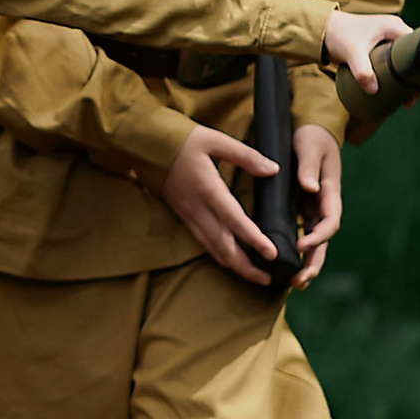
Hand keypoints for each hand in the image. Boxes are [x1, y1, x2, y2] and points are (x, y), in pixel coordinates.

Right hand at [160, 122, 282, 284]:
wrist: (146, 145)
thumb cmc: (181, 140)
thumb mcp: (215, 140)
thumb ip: (246, 156)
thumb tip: (273, 170)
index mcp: (208, 189)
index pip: (234, 220)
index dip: (254, 239)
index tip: (272, 254)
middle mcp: (197, 208)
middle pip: (223, 246)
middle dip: (245, 267)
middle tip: (267, 279)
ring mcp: (189, 215)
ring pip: (212, 249)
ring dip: (233, 266)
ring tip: (254, 276)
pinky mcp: (184, 216)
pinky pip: (203, 242)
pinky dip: (220, 255)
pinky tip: (231, 260)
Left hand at [292, 121, 343, 286]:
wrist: (311, 130)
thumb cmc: (311, 136)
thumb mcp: (309, 146)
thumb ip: (309, 166)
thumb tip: (310, 188)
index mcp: (330, 192)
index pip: (330, 221)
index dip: (318, 236)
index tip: (302, 245)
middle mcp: (324, 205)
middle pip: (324, 240)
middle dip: (314, 262)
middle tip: (299, 280)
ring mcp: (313, 209)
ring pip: (314, 242)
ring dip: (307, 263)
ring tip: (295, 283)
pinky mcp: (302, 210)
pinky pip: (301, 234)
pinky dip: (296, 252)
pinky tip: (286, 266)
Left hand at [322, 6, 409, 93]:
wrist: (321, 30)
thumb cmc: (338, 34)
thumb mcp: (352, 52)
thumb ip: (362, 71)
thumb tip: (373, 91)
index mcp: (394, 27)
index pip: (417, 48)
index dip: (418, 69)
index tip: (414, 88)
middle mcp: (394, 31)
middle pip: (412, 56)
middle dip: (412, 77)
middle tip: (409, 98)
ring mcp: (388, 39)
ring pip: (403, 61)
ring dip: (403, 78)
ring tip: (403, 98)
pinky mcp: (380, 47)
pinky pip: (393, 63)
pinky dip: (393, 75)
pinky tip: (391, 90)